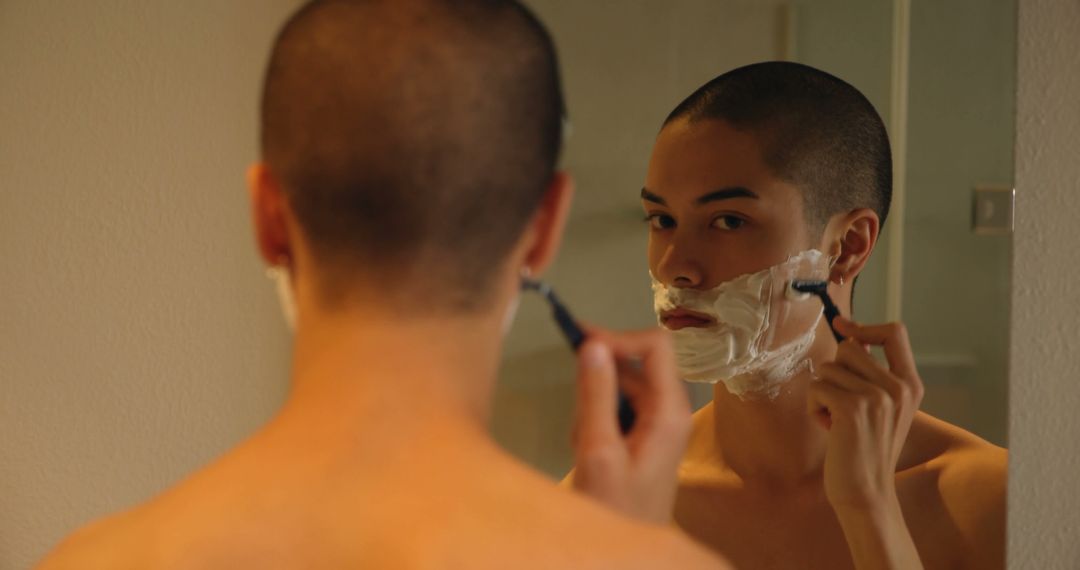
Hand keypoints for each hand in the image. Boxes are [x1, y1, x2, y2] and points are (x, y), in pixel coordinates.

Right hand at [570, 327, 691, 524]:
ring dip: (596, 401)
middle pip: (638, 361)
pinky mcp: (645, 431)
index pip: (656, 344)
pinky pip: (619, 403)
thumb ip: (595, 396)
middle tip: (577, 408)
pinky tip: (587, 445)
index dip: (619, 336)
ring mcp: (660, 420)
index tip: (582, 344)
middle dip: (601, 377)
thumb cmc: (616, 507)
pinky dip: (596, 415)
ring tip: (583, 439)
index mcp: (670, 410)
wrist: (628, 550)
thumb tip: (592, 344)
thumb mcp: (597, 450)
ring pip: (624, 383)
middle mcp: (671, 409)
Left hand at [808, 318, 924, 512]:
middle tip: (841, 404)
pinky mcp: (852, 408)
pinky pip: (816, 387)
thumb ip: (872, 375)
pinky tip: (829, 429)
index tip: (841, 324)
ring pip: (828, 368)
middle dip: (834, 372)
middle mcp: (898, 387)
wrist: (866, 492)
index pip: (895, 332)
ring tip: (837, 421)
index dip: (865, 325)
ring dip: (822, 393)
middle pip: (849, 347)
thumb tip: (849, 337)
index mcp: (910, 384)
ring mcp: (877, 396)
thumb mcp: (881, 408)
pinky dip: (814, 407)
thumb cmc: (864, 448)